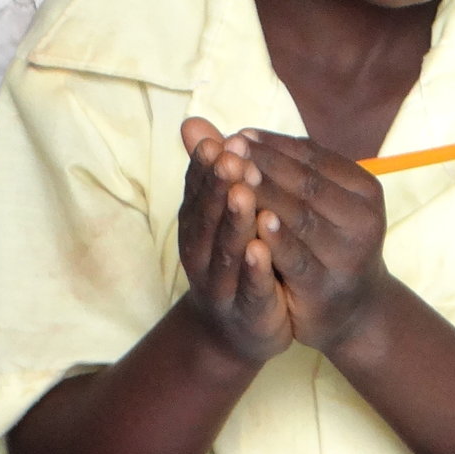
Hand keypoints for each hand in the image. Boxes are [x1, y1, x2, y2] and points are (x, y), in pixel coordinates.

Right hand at [177, 118, 292, 365]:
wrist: (238, 331)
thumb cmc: (232, 261)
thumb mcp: (219, 216)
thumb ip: (211, 174)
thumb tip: (192, 122)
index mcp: (197, 228)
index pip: (198, 193)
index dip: (205, 169)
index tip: (217, 140)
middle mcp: (202, 255)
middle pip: (209, 218)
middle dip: (219, 186)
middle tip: (230, 156)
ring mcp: (223, 286)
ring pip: (226, 251)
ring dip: (234, 220)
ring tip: (244, 191)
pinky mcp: (249, 311)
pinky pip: (251, 288)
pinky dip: (254, 268)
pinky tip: (261, 248)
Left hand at [199, 129, 396, 355]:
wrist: (351, 307)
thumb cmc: (324, 243)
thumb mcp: (310, 201)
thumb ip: (274, 164)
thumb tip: (219, 127)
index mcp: (363, 187)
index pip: (314, 157)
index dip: (275, 145)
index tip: (237, 135)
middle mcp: (364, 216)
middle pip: (307, 183)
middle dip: (264, 165)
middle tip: (228, 149)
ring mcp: (350, 251)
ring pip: (302, 217)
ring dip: (267, 195)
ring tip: (235, 175)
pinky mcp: (330, 284)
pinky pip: (298, 258)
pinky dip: (276, 239)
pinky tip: (254, 223)